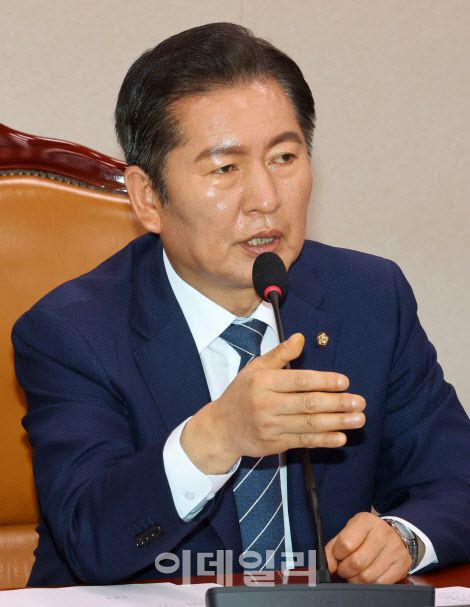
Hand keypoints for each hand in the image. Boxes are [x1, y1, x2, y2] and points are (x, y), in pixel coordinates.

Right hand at [181, 333, 365, 472]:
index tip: (344, 382)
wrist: (221, 428)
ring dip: (337, 422)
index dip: (323, 381)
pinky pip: (303, 442)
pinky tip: (341, 437)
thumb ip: (280, 354)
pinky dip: (323, 440)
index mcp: (263, 382)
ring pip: (308, 424)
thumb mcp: (255, 369)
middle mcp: (266, 404)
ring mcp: (270, 426)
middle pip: (307, 404)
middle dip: (337, 403)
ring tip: (358, 419)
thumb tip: (301, 338)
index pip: (299, 380)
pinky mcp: (274, 444)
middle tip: (359, 401)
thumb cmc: (241, 394)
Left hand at [326, 512, 411, 583]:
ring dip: (356, 579)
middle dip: (345, 571)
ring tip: (355, 573)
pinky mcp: (402, 564)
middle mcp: (382, 533)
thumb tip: (328, 565)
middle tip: (344, 569)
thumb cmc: (367, 534)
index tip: (338, 556)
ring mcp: (394, 549)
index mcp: (365, 521)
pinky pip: (380, 583)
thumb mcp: (349, 532)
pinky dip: (369, 584)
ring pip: (368, 576)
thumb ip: (334, 547)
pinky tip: (367, 576)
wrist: (395, 533)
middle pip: (357, 563)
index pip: (345, 544)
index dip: (337, 555)